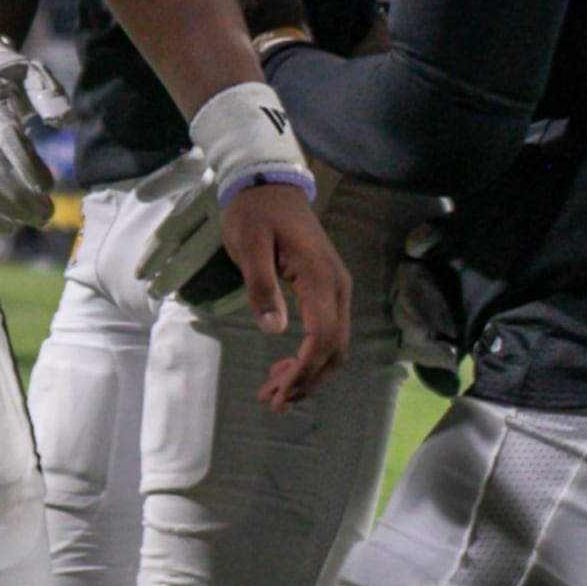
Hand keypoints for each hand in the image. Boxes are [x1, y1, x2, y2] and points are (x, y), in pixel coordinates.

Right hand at [0, 37, 73, 233]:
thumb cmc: (11, 78)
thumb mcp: (33, 72)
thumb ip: (49, 92)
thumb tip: (64, 119)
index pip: (7, 135)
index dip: (26, 163)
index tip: (49, 185)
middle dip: (19, 194)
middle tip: (48, 214)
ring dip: (6, 207)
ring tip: (37, 220)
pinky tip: (9, 228)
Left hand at [225, 181, 349, 407]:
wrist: (269, 184)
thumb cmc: (255, 212)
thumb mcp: (249, 244)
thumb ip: (261, 285)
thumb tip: (274, 330)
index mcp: (321, 278)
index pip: (323, 337)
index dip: (305, 369)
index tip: (280, 391)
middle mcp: (337, 288)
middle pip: (333, 349)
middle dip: (306, 379)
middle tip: (272, 401)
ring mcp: (335, 290)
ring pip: (333, 346)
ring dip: (308, 373)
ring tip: (274, 393)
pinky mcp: (326, 291)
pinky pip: (326, 332)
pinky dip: (309, 357)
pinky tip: (285, 368)